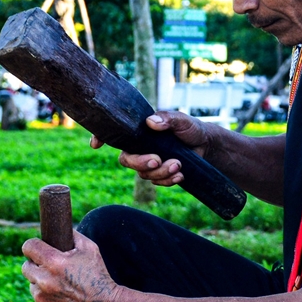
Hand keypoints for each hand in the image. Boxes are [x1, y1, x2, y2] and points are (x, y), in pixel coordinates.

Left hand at [21, 231, 119, 301]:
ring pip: (32, 286)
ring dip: (42, 284)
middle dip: (36, 266)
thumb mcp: (90, 249)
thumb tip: (60, 228)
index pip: (29, 247)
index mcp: (54, 262)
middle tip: (49, 268)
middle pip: (26, 267)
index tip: (35, 248)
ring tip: (61, 287)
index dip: (33, 246)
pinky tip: (62, 300)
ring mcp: (42, 299)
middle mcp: (44, 281)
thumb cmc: (99, 276)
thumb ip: (72, 235)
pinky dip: (47, 300)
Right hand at [89, 111, 211, 185]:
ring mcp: (148, 163)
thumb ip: (168, 118)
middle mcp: (140, 148)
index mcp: (140, 132)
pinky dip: (168, 180)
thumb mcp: (181, 120)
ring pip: (143, 174)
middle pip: (126, 160)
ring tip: (178, 164)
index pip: (115, 135)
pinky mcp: (158, 175)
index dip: (101, 138)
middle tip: (157, 160)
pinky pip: (156, 183)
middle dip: (140, 162)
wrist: (205, 146)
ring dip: (161, 172)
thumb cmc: (190, 129)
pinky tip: (181, 174)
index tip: (95, 145)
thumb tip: (150, 122)